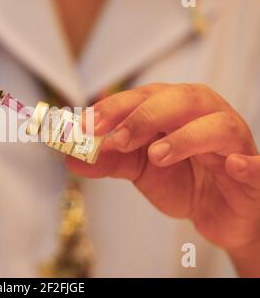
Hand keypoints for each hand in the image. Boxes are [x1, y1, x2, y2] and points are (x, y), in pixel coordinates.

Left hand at [66, 83, 259, 275]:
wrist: (216, 213)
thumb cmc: (181, 180)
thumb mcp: (139, 169)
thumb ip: (108, 161)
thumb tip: (69, 158)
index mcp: (176, 110)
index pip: (145, 97)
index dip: (115, 107)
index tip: (85, 124)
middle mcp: (205, 116)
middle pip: (181, 100)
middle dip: (144, 115)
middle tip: (116, 139)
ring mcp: (233, 143)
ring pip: (216, 125)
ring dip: (185, 137)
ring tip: (156, 156)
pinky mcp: (254, 174)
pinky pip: (258, 164)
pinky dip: (248, 162)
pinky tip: (232, 165)